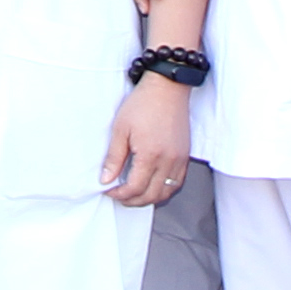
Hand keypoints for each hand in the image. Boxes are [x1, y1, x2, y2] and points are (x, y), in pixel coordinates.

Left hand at [101, 74, 191, 209]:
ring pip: (166, 192)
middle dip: (132, 200)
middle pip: (151, 195)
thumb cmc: (143, 103)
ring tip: (134, 195)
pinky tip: (153, 186)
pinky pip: (177, 182)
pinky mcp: (184, 155)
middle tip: (119, 196)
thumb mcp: (120, 129)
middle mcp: (168, 160)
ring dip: (149, 198)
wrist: (167, 88)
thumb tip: (106, 179)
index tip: (109, 190)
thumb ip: (114, 158)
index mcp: (150, 155)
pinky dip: (164, 190)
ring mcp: (179, 159)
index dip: (119, 194)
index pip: (135, 188)